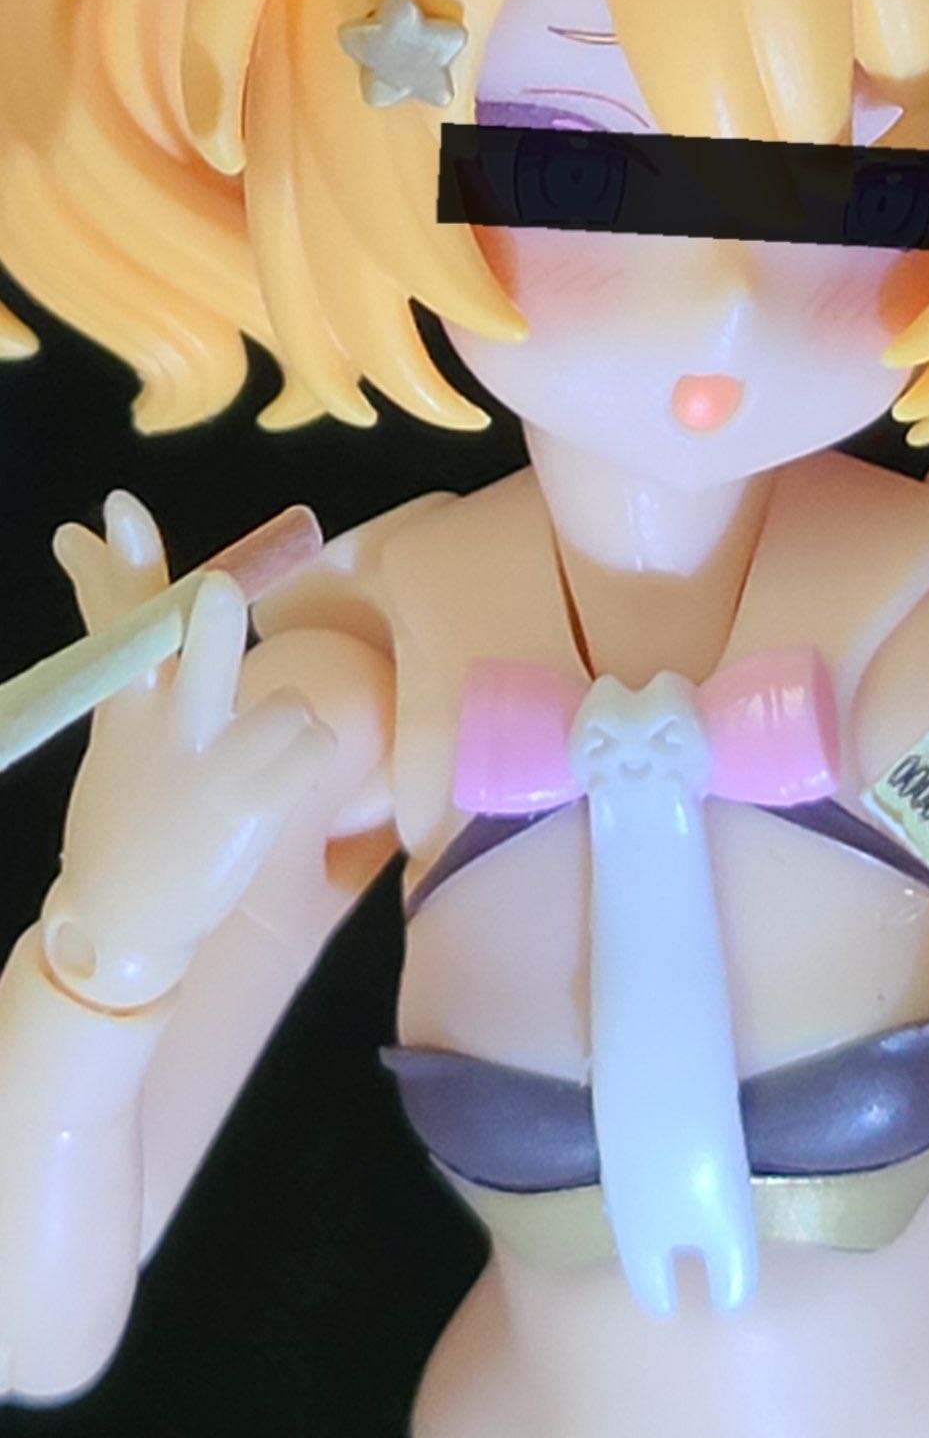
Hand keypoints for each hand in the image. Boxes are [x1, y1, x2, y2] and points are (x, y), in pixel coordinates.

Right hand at [42, 493, 334, 1009]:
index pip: (118, 625)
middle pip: (193, 660)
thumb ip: (140, 670)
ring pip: (287, 701)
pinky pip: (312, 743)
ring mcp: (208, 773)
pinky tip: (275, 783)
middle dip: (211, 626)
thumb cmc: (133, 809)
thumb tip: (158, 602)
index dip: (114, 569)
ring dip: (286, 721)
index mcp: (125, 710)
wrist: (122, 920)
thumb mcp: (121, 734)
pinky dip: (305, 754)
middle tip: (219, 593)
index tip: (106, 516)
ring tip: (252, 760)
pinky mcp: (249, 809)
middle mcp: (165, 733)